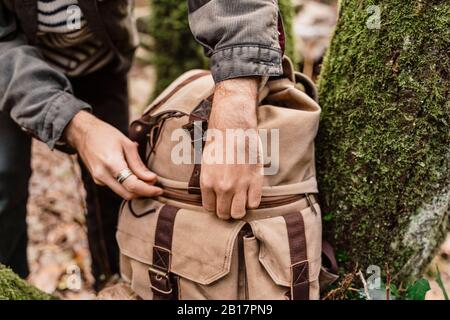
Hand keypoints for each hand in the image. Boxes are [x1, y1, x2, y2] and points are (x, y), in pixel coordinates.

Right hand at [65, 111, 162, 199]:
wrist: (82, 133)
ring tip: (148, 181)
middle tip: (156, 186)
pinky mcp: (98, 180)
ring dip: (137, 191)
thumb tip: (151, 179)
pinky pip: (116, 188)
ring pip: (122, 193)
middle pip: (127, 194)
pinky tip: (135, 177)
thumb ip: (138, 164)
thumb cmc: (106, 134)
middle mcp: (102, 175)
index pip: (132, 185)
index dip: (148, 190)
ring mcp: (98, 179)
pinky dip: (128, 186)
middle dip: (144, 193)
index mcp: (111, 163)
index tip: (159, 190)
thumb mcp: (126, 144)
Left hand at [200, 77, 262, 219]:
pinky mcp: (255, 180)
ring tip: (240, 200)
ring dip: (239, 209)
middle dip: (226, 210)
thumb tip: (212, 196)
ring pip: (239, 213)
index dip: (215, 205)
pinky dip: (252, 201)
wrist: (233, 126)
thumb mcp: (206, 163)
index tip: (219, 201)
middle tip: (230, 202)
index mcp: (207, 183)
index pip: (210, 208)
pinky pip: (254, 203)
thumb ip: (209, 182)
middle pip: (224, 214)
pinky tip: (250, 193)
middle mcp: (223, 187)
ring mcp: (240, 185)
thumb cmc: (218, 142)